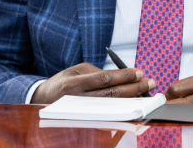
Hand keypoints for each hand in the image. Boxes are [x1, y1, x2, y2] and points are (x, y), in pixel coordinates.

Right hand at [31, 63, 154, 103]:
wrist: (42, 101)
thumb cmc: (63, 82)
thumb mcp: (76, 71)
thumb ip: (96, 73)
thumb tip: (121, 77)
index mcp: (75, 84)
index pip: (104, 79)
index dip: (124, 76)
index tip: (140, 73)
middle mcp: (78, 100)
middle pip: (111, 95)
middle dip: (134, 88)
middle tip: (150, 83)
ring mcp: (82, 113)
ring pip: (112, 107)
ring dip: (132, 100)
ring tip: (146, 94)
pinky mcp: (86, 120)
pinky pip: (108, 115)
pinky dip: (123, 110)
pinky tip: (134, 105)